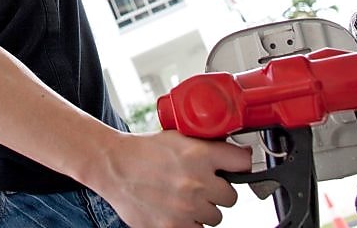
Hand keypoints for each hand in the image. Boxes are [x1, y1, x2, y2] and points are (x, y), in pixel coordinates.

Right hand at [87, 130, 252, 227]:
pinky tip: (176, 210)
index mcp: (199, 154)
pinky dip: (189, 223)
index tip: (239, 167)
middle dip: (218, 192)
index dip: (241, 165)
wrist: (113, 166)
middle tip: (202, 186)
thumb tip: (233, 155)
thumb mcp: (177, 137)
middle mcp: (196, 181)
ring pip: (216, 217)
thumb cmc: (142, 152)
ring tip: (184, 198)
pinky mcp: (174, 226)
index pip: (243, 162)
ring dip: (204, 209)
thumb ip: (206, 147)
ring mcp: (186, 207)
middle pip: (232, 197)